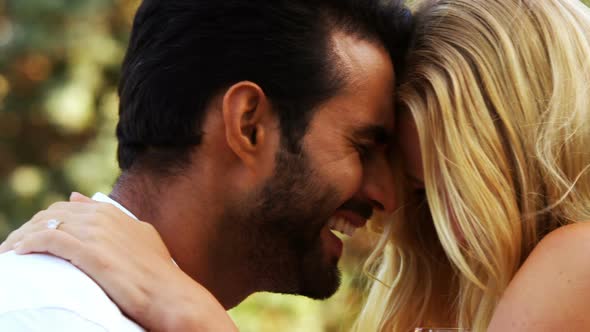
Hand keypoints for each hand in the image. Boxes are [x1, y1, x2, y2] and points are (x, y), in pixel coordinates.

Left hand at [0, 193, 237, 331]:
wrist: (169, 294)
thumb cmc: (156, 271)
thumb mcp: (139, 234)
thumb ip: (113, 216)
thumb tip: (78, 197)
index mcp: (113, 213)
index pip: (68, 207)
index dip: (47, 219)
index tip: (34, 234)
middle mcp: (104, 218)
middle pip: (53, 214)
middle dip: (30, 227)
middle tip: (15, 244)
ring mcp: (98, 234)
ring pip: (47, 225)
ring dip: (23, 235)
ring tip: (11, 250)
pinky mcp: (92, 254)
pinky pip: (50, 241)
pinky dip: (31, 243)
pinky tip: (20, 253)